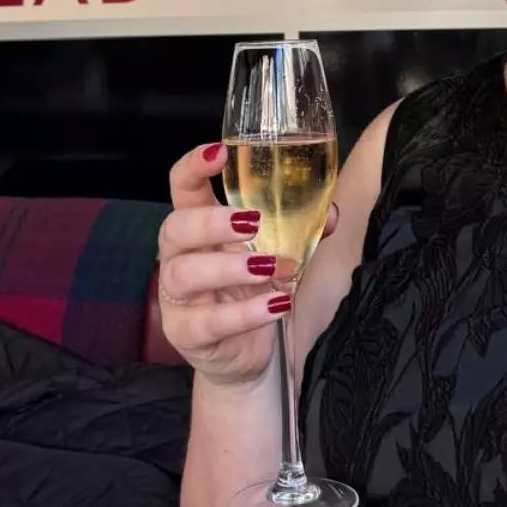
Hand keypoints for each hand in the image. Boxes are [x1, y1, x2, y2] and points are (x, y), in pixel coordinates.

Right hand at [159, 142, 335, 387]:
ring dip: (231, 267)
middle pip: (174, 228)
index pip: (181, 187)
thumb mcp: (276, 253)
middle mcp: (179, 257)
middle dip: (211, 221)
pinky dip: (245, 313)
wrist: (248, 354)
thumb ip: (300, 229)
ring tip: (272, 268)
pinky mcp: (185, 334)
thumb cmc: (254, 290)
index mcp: (197, 227)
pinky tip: (275, 307)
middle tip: (253, 222)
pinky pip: (208, 321)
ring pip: (184, 273)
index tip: (219, 152)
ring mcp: (177, 298)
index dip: (194, 166)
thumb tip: (331, 213)